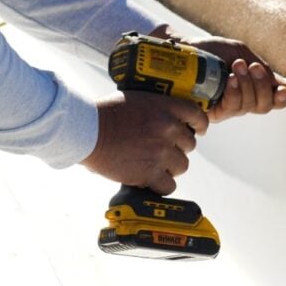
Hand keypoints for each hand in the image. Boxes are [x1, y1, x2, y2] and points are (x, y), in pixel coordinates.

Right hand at [81, 91, 208, 194]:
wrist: (86, 131)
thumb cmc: (104, 113)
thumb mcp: (137, 99)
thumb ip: (156, 109)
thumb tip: (168, 119)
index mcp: (165, 107)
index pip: (197, 115)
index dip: (199, 125)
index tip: (197, 131)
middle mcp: (167, 128)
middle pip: (189, 144)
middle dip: (178, 147)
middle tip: (162, 149)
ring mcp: (160, 152)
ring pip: (182, 165)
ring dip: (171, 166)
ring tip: (154, 164)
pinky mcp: (149, 172)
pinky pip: (168, 185)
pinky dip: (160, 185)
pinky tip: (150, 180)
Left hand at [148, 26, 285, 123]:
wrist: (181, 49)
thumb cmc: (207, 50)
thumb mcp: (239, 52)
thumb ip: (260, 67)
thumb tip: (279, 84)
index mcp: (249, 86)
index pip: (271, 100)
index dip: (281, 99)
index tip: (285, 91)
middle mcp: (239, 100)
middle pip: (263, 105)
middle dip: (262, 85)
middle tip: (251, 67)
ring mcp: (224, 107)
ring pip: (249, 106)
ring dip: (248, 85)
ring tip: (238, 67)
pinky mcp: (211, 112)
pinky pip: (231, 109)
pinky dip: (235, 93)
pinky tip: (230, 80)